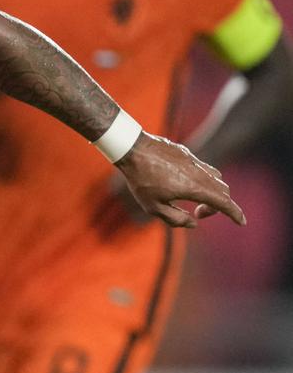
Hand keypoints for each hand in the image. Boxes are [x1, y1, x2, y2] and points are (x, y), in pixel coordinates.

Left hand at [115, 133, 245, 227]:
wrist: (132, 148)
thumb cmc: (140, 180)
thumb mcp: (153, 207)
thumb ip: (175, 219)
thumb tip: (193, 223)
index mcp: (194, 188)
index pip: (224, 202)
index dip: (235, 213)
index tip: (241, 222)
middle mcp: (199, 173)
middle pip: (223, 191)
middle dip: (219, 206)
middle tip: (198, 213)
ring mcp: (194, 161)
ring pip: (216, 178)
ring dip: (213, 192)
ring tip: (194, 199)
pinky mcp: (187, 154)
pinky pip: (205, 168)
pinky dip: (205, 180)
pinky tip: (185, 184)